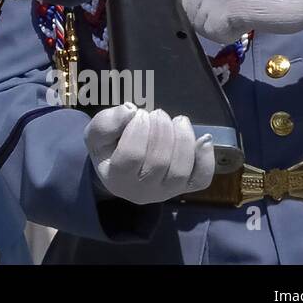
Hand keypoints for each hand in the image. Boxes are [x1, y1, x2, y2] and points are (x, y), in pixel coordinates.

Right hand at [85, 104, 214, 204]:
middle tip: (158, 113)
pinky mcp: (186, 188)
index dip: (138, 130)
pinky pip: (201, 179)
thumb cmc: (107, 147)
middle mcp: (142, 192)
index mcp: (116, 179)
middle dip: (161, 131)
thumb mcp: (97, 133)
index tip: (139, 112)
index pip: (132, 156)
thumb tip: (131, 110)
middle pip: (159, 162)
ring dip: (183, 139)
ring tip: (178, 120)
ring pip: (181, 170)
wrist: (119, 168)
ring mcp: (167, 192)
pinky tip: (204, 138)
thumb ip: (108, 122)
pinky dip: (206, 159)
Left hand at [181, 0, 302, 43]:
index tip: (224, 16)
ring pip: (201, 26)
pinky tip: (247, 25)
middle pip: (190, 14)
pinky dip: (229, 37)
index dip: (201, 15)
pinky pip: (215, 34)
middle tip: (236, 21)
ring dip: (220, 32)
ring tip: (244, 20)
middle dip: (209, 25)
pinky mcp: (229, 9)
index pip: (186, 0)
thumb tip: (189, 16)